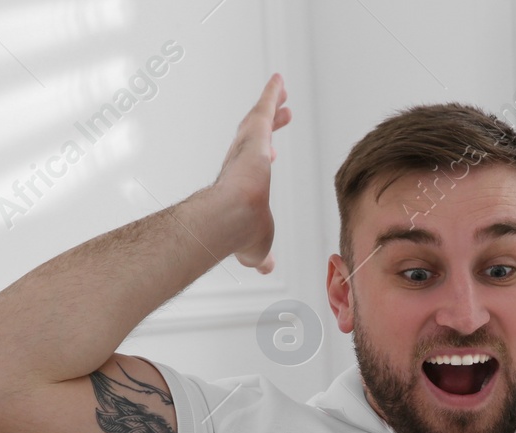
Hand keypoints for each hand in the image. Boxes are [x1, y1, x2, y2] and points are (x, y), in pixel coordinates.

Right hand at [213, 72, 289, 273]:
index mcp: (241, 186)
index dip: (261, 160)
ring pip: (259, 119)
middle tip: (281, 116)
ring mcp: (246, 148)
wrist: (234, 220)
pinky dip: (272, 92)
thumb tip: (266, 269)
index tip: (270, 156)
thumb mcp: (259, 249)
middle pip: (255, 139)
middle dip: (268, 127)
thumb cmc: (241, 236)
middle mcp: (240, 163)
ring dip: (270, 105)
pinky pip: (265, 106)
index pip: (253, 169)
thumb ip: (262, 257)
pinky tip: (280, 80)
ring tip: (281, 91)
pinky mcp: (254, 135)